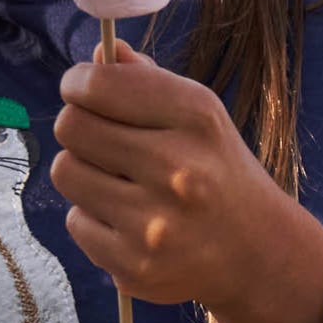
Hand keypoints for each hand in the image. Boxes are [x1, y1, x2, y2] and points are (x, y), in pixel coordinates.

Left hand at [52, 45, 322, 322]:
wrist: (257, 254)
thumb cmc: (217, 172)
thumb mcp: (199, 116)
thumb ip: (145, 81)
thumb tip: (94, 56)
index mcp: (196, 118)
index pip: (96, 85)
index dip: (78, 84)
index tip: (84, 92)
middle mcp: (177, 168)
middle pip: (71, 126)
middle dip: (80, 128)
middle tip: (103, 142)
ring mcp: (154, 222)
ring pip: (65, 172)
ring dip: (83, 173)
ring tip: (119, 184)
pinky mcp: (134, 265)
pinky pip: (75, 222)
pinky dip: (93, 220)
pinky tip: (128, 222)